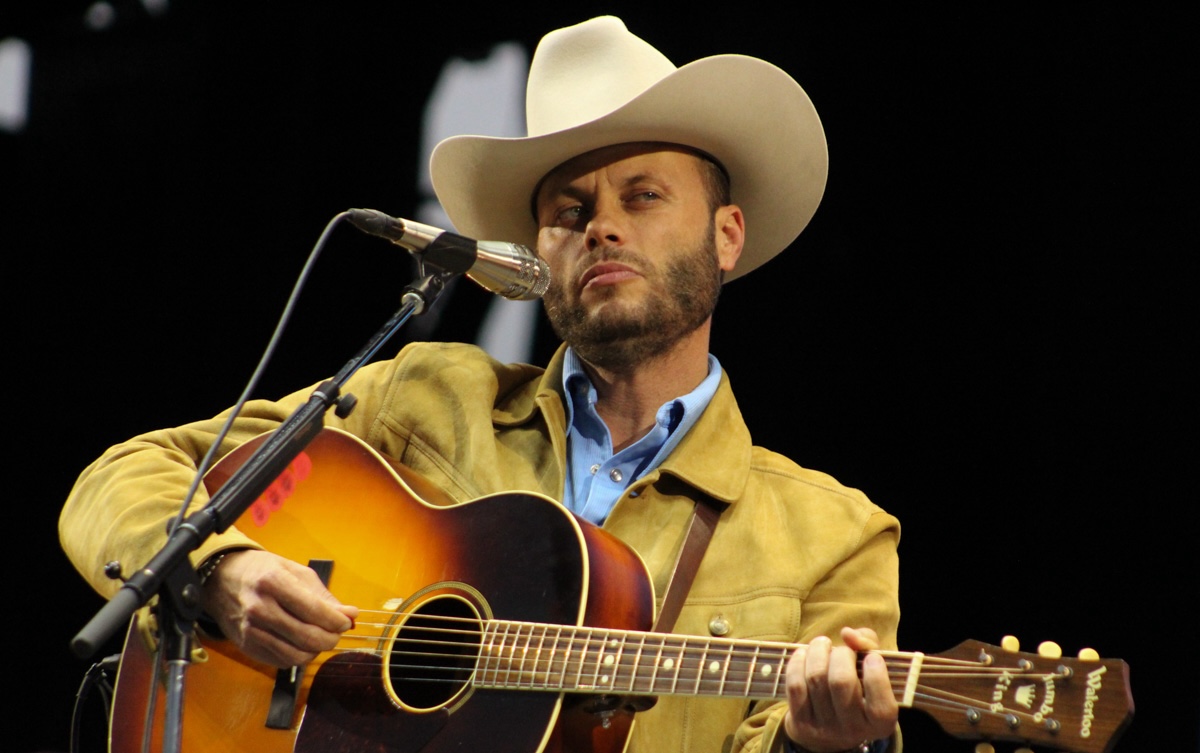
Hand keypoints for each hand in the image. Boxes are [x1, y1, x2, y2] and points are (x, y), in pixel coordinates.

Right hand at [200, 549, 357, 666]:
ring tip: (322, 638)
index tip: (346, 621)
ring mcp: (251, 630)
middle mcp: (259, 608)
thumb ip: (323, 596)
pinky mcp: (247, 646)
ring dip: (317, 650)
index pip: (314, 610)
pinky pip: (281, 661)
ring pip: (296, 655)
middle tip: (337, 632)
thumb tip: (350, 615)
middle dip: (331, 638)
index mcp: (273, 582)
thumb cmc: (263, 572)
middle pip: (307, 637)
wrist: (222, 579)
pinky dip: (299, 657)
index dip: (337, 620)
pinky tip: (302, 644)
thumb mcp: (295, 571)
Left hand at [782, 626, 897, 752]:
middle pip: (841, 682)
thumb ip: (869, 646)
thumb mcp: (872, 673)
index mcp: (879, 724)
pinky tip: (804, 654)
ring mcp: (824, 727)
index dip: (877, 677)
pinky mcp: (800, 722)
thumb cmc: (857, 690)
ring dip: (818, 652)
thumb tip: (848, 634)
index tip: (873, 657)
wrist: (827, 728)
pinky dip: (798, 662)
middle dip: (841, 655)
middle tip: (843, 649)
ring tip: (822, 644)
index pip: (881, 707)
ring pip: (816, 678)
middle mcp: (853, 730)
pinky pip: (795, 685)